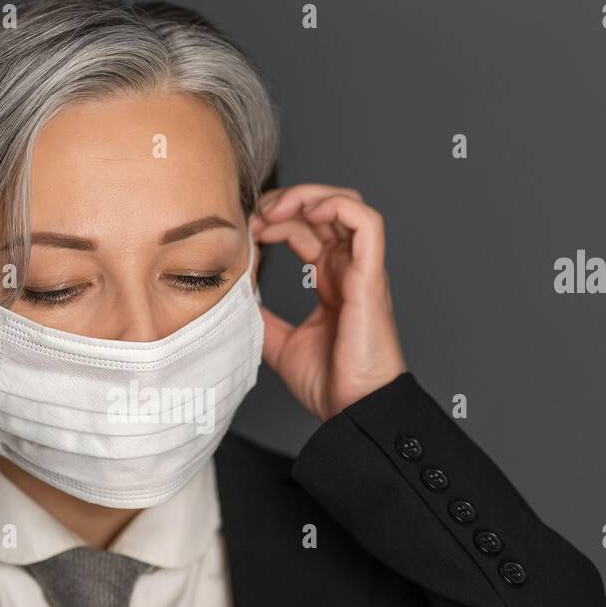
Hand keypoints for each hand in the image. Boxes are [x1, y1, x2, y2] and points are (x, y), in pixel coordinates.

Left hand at [252, 184, 407, 421]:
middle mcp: (348, 270)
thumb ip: (260, 314)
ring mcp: (361, 270)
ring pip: (346, 205)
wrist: (353, 409)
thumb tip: (234, 291)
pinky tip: (308, 213)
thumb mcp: (277, 341)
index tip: (246, 231)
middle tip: (254, 216)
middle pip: (323, 210)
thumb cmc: (330, 383)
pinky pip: (367, 223)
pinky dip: (338, 206)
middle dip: (284, 203)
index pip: (306, 230)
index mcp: (331, 282)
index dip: (275, 221)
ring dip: (308, 196)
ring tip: (275, 210)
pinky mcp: (371, 276)